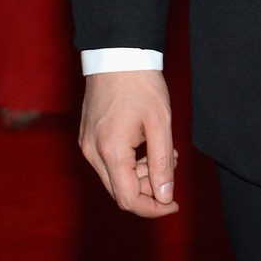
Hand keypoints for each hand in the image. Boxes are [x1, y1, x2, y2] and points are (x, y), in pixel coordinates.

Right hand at [79, 71, 178, 218]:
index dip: (153, 207)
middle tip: (172, 165)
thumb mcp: (160, 123)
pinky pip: (107, 162)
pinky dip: (128, 162)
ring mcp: (86, 144)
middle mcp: (92, 153)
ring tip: (164, 151)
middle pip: (120, 192)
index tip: (174, 203)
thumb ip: (162, 163)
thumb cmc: (141, 83)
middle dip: (149, 188)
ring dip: (140, 174)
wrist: (118, 52)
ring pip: (114, 178)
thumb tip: (165, 196)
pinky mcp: (87, 136)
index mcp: (110, 151)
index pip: (129, 199)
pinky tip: (146, 144)